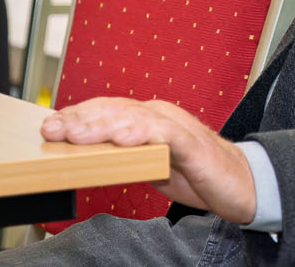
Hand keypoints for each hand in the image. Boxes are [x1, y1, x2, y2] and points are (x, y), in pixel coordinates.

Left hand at [42, 98, 256, 224]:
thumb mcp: (151, 164)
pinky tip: (125, 139)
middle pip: (115, 110)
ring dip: (104, 125)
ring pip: (136, 118)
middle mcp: (161, 116)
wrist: (244, 184)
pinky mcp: (194, 145)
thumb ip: (125, 155)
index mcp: (150, 119)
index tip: (50, 125)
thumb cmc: (198, 175)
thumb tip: (86, 157)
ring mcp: (178, 127)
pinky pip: (167, 135)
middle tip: (53, 129)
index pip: (108, 110)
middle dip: (81, 119)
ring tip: (77, 134)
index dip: (78, 114)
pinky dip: (145, 134)